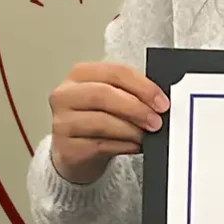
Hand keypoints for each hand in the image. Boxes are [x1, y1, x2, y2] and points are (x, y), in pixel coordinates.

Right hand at [48, 62, 168, 183]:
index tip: (162, 102)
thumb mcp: (113, 98)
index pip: (116, 72)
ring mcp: (61, 122)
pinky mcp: (65, 147)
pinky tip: (134, 146)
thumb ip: (132, 93)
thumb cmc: (98, 117)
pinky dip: (123, 146)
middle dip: (136, 108)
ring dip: (131, 130)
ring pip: (101, 122)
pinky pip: (99, 145)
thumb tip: (160, 102)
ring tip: (146, 135)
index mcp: (81, 74)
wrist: (78, 151)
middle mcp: (66, 95)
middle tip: (156, 121)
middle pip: (104, 95)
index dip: (143, 87)